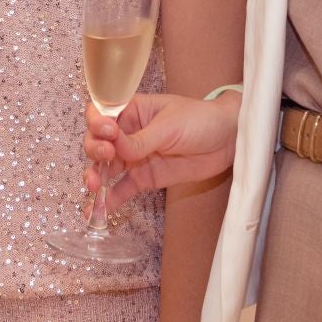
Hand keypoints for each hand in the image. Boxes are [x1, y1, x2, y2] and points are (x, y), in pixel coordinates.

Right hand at [83, 91, 240, 208]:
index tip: (107, 132)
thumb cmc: (200, 120)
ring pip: (106, 167)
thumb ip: (141, 140)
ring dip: (95, 176)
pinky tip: (99, 210)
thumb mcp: (169, 126)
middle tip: (106, 156)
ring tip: (93, 186)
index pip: (102, 114)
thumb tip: (115, 149)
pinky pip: (123, 188)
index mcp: (132, 111)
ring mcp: (135, 157)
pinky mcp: (145, 177)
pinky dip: (110, 199)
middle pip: (98, 142)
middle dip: (95, 150)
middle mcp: (128, 133)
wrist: (228, 140)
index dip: (97, 123)